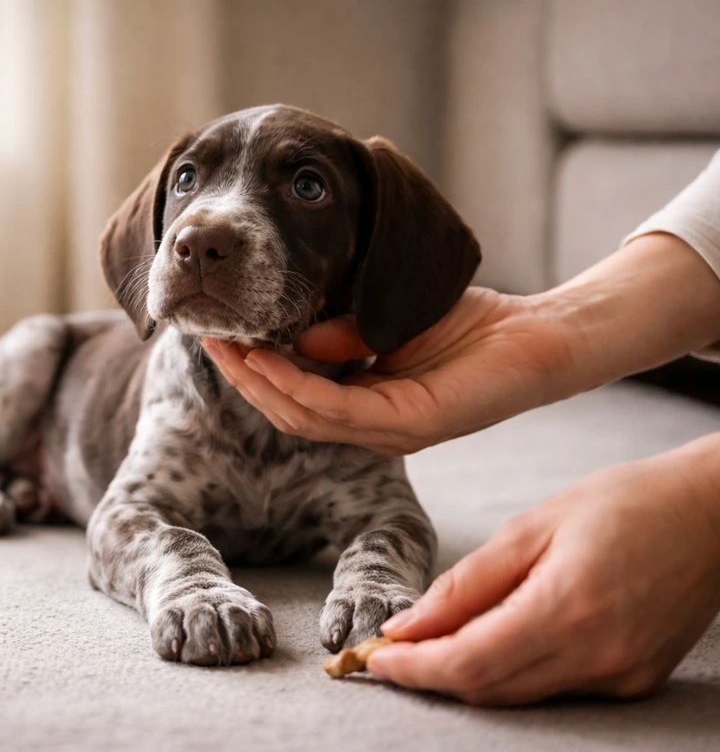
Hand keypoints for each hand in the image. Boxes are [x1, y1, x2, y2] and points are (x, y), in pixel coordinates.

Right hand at [202, 287, 575, 454]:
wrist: (542, 335)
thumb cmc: (472, 325)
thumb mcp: (388, 320)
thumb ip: (342, 331)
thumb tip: (292, 331)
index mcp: (365, 405)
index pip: (293, 397)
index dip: (252, 370)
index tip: (219, 332)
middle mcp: (370, 427)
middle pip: (287, 412)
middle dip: (244, 376)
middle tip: (209, 338)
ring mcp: (388, 431)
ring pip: (303, 417)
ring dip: (259, 382)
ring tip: (226, 347)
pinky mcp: (409, 425)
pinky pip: (337, 410)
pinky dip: (296, 384)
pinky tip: (268, 358)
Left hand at [366, 436, 719, 705]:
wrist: (712, 515)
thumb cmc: (623, 503)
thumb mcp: (534, 526)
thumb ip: (469, 582)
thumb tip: (411, 624)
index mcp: (568, 608)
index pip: (468, 662)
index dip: (413, 668)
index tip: (371, 658)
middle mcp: (597, 655)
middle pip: (488, 689)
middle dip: (429, 677)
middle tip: (388, 653)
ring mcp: (619, 675)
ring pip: (517, 696)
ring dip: (465, 677)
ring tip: (426, 645)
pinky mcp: (632, 680)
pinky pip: (553, 689)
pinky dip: (510, 672)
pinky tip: (488, 641)